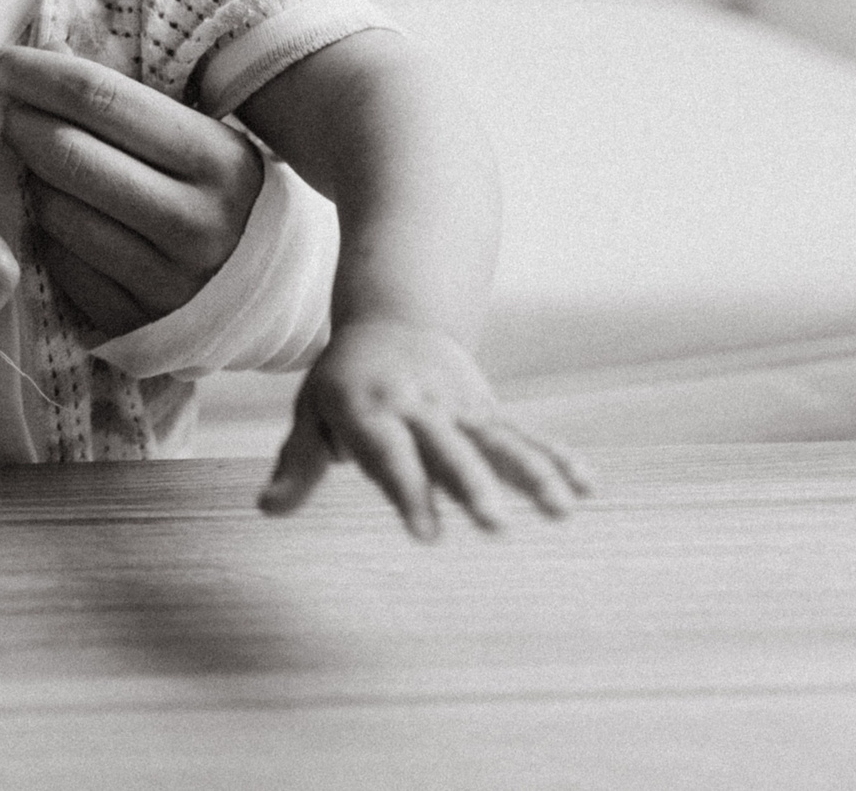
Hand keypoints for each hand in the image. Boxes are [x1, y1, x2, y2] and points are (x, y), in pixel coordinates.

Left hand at [0, 47, 263, 337]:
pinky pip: (60, 263)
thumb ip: (127, 93)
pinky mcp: (136, 321)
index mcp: (218, 158)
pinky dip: (43, 230)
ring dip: (29, 178)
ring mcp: (166, 280)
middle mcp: (196, 222)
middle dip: (21, 123)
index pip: (101, 97)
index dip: (37, 74)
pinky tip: (52, 210)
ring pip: (57, 211)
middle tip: (3, 111)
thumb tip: (48, 50)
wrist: (262, 287)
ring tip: (32, 162)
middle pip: (69, 155)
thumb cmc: (216, 189)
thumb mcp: (197, 131)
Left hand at [259, 317, 596, 537]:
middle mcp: (419, 407)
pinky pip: (524, 435)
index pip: (390, 457)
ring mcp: (459, 406)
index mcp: (370, 410)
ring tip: (563, 511)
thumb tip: (267, 509)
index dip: (408, 493)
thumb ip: (297, 464)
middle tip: (496, 525)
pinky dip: (556, 458)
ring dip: (532, 474)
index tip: (427, 535)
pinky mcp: (487, 408)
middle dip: (473, 487)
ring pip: (497, 441)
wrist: (393, 319)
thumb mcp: (311, 413)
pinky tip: (587, 488)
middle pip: (449, 450)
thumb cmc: (342, 381)